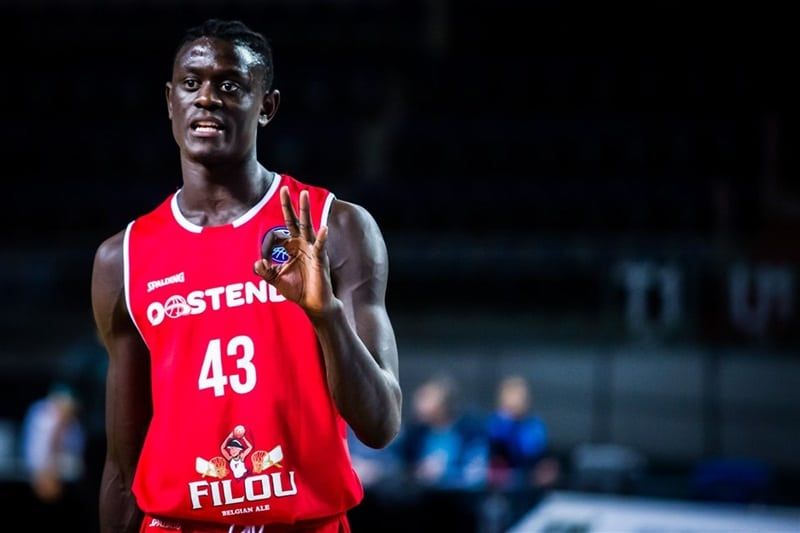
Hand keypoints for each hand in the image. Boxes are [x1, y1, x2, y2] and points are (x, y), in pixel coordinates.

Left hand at [254, 186, 334, 317]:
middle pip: (296, 220)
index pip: (282, 230)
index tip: (273, 220)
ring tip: (305, 195)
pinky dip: (322, 238)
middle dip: (290, 205)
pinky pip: (320, 246)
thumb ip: (265, 271)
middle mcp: (302, 244)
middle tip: (286, 188)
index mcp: (292, 247)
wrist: (314, 304)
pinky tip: (324, 228)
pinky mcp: (320, 259)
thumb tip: (257, 262)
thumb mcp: (276, 280)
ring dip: (306, 210)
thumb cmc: (298, 290)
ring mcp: (312, 250)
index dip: (276, 227)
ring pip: (308, 226)